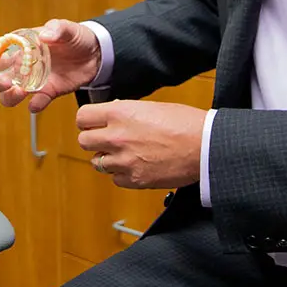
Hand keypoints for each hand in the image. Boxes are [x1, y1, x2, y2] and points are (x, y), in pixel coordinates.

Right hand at [0, 18, 101, 112]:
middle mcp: (23, 64)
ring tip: (21, 93)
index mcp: (22, 45)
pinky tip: (38, 103)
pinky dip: (35, 105)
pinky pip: (36, 103)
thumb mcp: (69, 29)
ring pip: (10, 94)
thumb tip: (46, 35)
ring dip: (10, 97)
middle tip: (6, 83)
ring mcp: (34, 80)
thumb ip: (58, 29)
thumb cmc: (76, 37)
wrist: (96, 54)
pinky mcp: (48, 92)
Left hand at [77, 99, 206, 188]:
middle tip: (106, 138)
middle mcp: (116, 137)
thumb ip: (125, 111)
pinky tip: (135, 166)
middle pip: (84, 141)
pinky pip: (115, 179)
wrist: (205, 146)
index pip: (82, 118)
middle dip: (94, 139)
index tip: (93, 122)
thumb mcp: (150, 106)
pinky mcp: (135, 180)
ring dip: (107, 158)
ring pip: (97, 163)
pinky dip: (121, 174)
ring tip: (124, 153)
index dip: (88, 120)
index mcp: (119, 114)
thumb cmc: (184, 122)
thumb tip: (112, 114)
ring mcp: (124, 161)